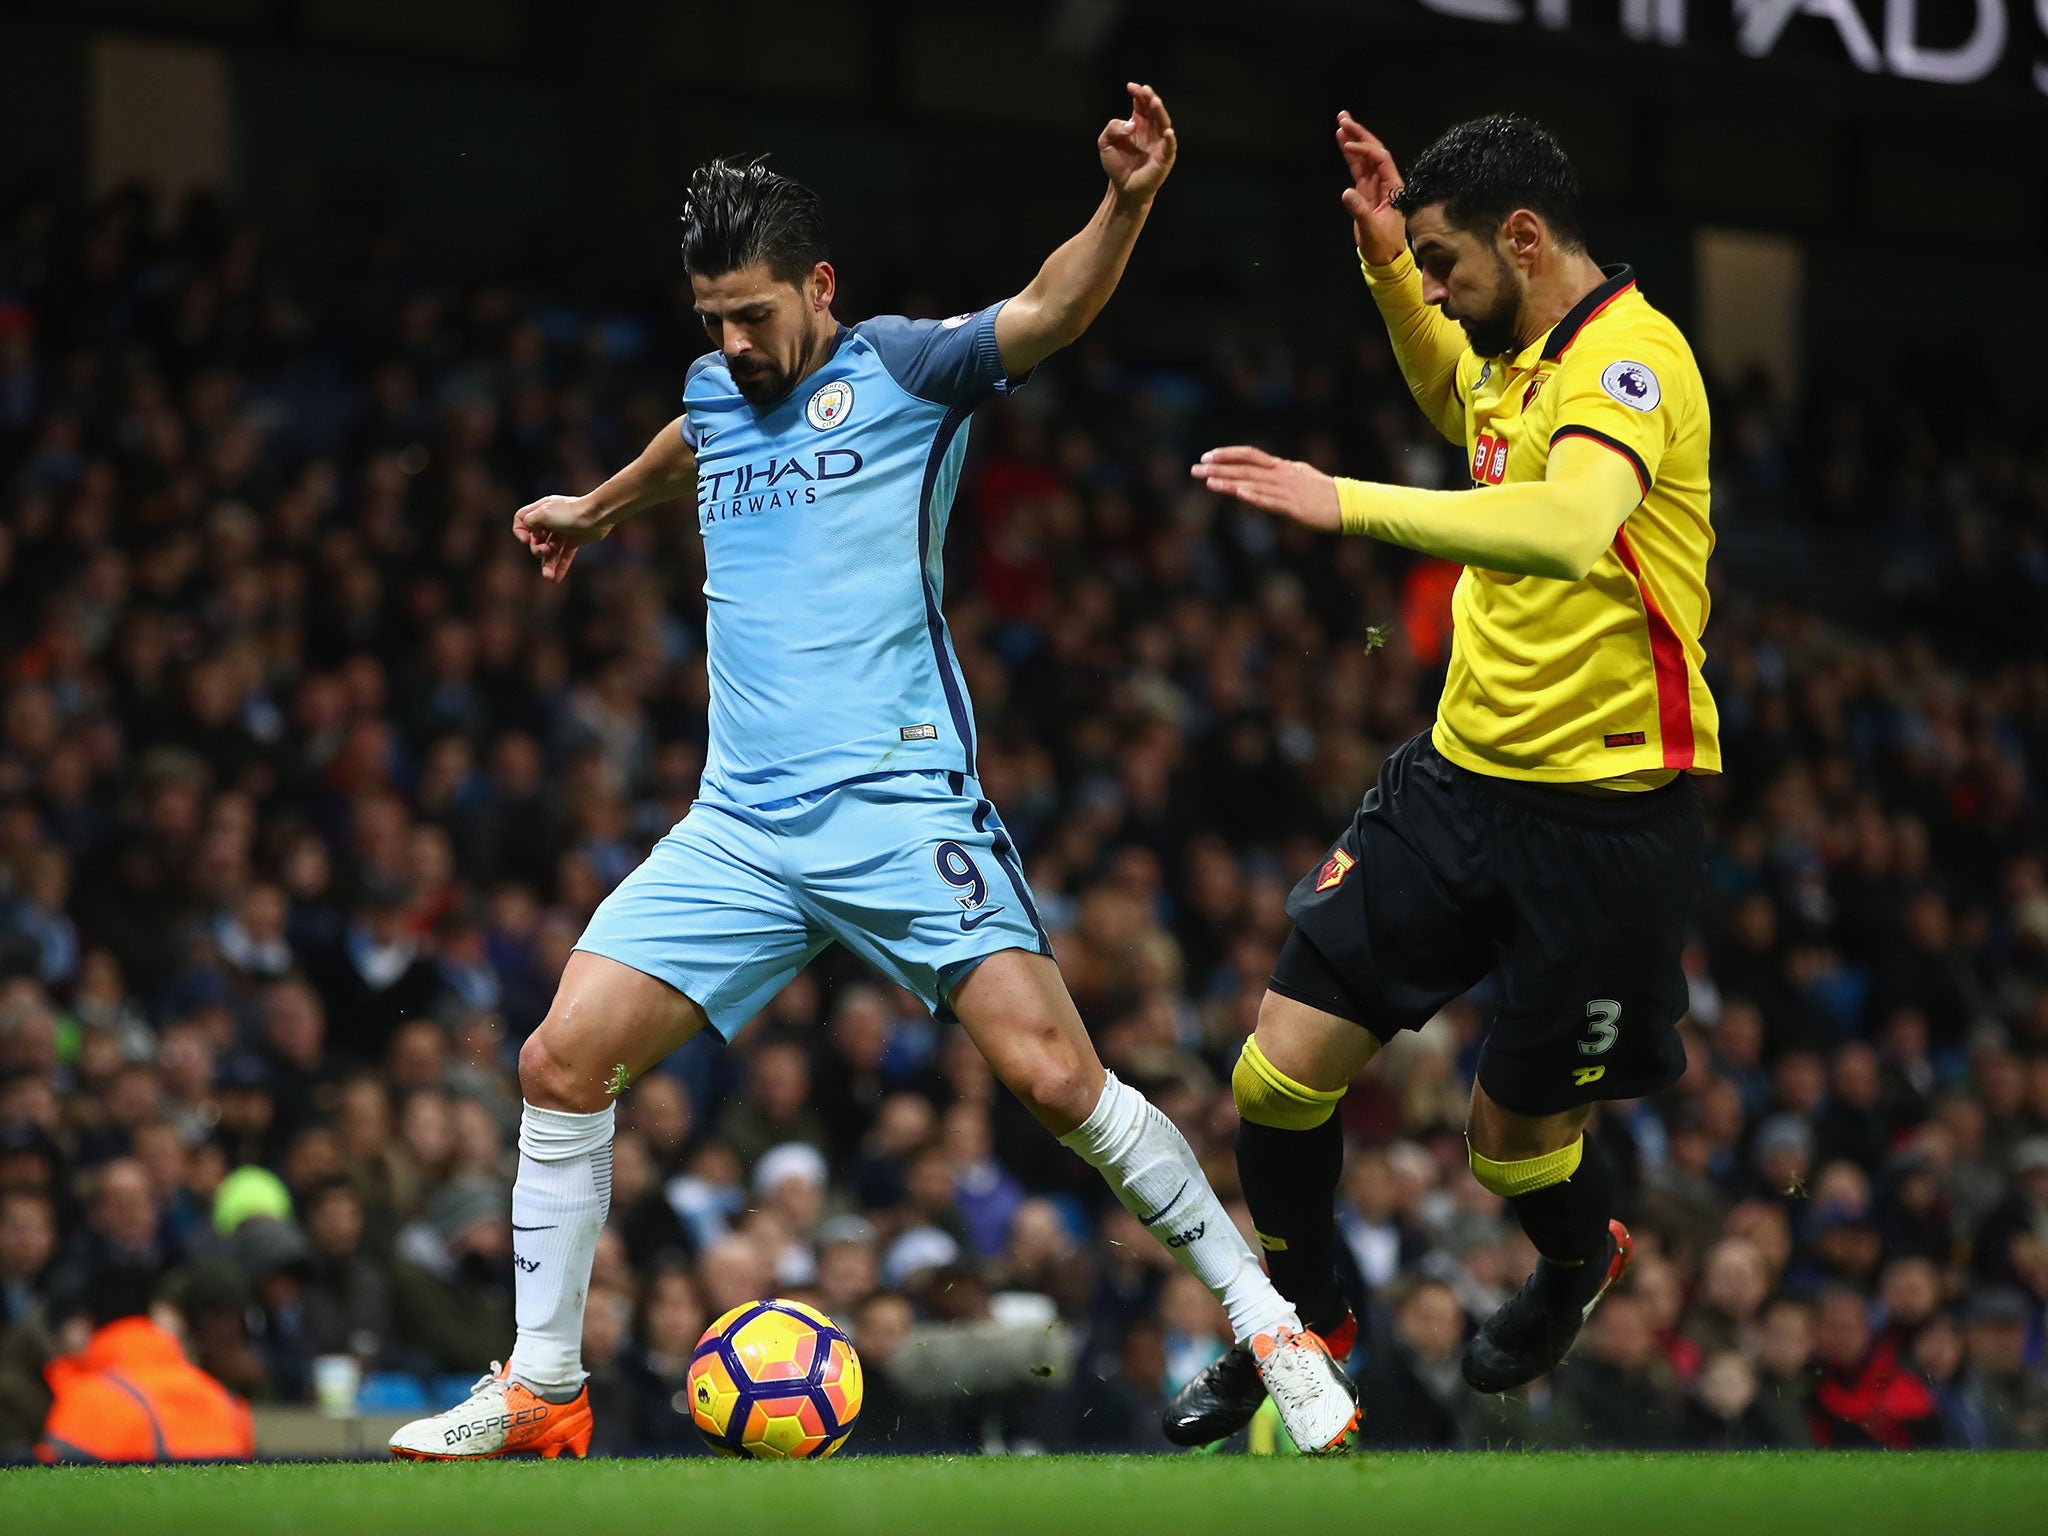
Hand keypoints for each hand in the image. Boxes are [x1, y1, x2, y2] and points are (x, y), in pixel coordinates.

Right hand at [513, 494, 606, 582]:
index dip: (520, 531)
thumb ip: (529, 521)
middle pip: (536, 539)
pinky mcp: (574, 540)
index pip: (521, 519)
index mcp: (541, 509)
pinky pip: (564, 556)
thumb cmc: (569, 513)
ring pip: (551, 551)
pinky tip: (556, 580)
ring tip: (548, 577)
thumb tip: (527, 531)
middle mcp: (550, 519)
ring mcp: (563, 530)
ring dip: (548, 564)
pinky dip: (560, 567)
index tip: (526, 540)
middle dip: (538, 549)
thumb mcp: (543, 513)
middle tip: (545, 551)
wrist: (596, 517)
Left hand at [1099, 83, 1175, 207]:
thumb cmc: (1116, 164)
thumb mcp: (1105, 143)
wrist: (1122, 187)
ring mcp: (1160, 143)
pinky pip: (1169, 147)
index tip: (1131, 86)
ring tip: (1154, 102)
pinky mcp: (1164, 158)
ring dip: (1160, 112)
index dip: (1138, 94)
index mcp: (1139, 123)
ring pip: (1163, 124)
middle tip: (1145, 91)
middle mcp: (1152, 130)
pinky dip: (1170, 140)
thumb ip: (1112, 128)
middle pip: (1154, 110)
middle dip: (1150, 99)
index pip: (1141, 104)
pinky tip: (1168, 132)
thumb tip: (1131, 125)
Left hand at [1191, 447, 1341, 530]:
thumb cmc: (1323, 492)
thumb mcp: (1300, 476)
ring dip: (1229, 482)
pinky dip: (1255, 496)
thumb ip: (1279, 473)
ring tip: (1207, 482)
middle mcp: (1281, 474)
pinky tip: (1239, 494)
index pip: (1249, 454)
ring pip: (1253, 483)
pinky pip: (1271, 501)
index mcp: (1281, 466)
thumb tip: (1262, 474)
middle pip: (1244, 468)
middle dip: (1218, 469)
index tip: (1206, 457)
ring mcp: (1287, 490)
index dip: (1227, 454)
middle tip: (1194, 469)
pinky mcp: (1294, 507)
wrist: (1349, 505)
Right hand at [1335, 112, 1407, 265]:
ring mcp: (1375, 185)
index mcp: (1393, 187)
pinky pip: (1357, 168)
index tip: (1348, 145)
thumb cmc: (1383, 244)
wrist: (1384, 257)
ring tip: (1341, 122)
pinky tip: (1342, 141)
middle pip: (1373, 151)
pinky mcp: (1365, 191)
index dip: (1365, 149)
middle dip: (1359, 134)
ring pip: (1364, 157)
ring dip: (1353, 139)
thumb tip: (1346, 192)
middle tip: (1344, 117)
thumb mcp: (1372, 229)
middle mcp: (1386, 181)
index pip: (1380, 159)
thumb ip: (1360, 210)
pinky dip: (1349, 155)